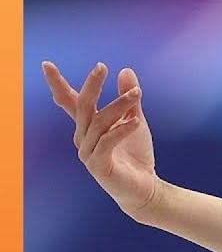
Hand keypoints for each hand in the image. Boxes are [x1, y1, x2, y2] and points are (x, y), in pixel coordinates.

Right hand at [42, 61, 161, 221]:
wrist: (144, 187)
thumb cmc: (135, 154)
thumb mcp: (134, 121)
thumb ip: (128, 100)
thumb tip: (125, 70)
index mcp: (88, 126)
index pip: (71, 102)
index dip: (58, 84)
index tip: (46, 64)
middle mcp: (83, 138)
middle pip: (83, 107)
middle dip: (91, 86)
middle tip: (101, 67)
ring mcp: (88, 152)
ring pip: (99, 123)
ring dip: (118, 106)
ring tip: (137, 94)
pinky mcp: (99, 166)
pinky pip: (107, 142)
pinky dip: (121, 130)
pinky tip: (136, 122)